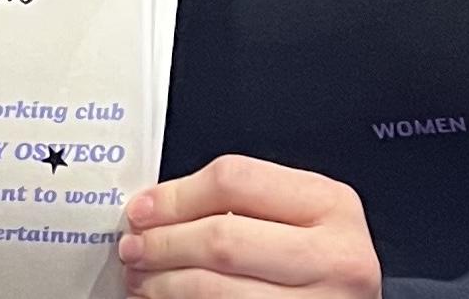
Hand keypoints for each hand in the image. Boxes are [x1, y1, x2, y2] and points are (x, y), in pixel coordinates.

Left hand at [120, 156, 379, 296]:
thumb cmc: (323, 266)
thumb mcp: (303, 219)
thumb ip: (249, 204)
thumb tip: (160, 207)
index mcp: (331, 204)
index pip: (235, 180)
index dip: (176, 195)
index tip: (142, 208)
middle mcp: (335, 257)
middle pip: (222, 238)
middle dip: (164, 243)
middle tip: (133, 247)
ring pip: (217, 291)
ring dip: (166, 285)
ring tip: (143, 280)